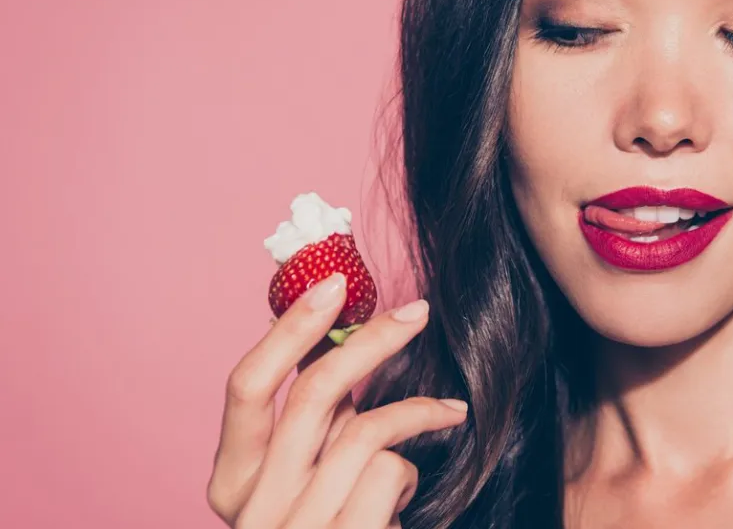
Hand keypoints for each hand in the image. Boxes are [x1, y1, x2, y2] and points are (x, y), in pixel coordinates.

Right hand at [207, 273, 467, 527]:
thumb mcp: (311, 479)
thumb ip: (318, 426)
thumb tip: (350, 343)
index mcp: (232, 484)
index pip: (245, 387)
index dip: (288, 328)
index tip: (333, 283)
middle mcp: (252, 508)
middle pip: (311, 394)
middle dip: (370, 341)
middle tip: (417, 313)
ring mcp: (296, 528)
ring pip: (361, 432)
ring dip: (414, 414)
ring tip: (445, 415)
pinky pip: (388, 473)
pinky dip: (409, 473)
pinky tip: (408, 501)